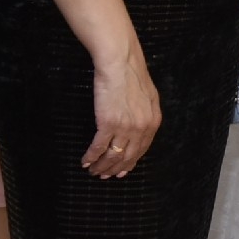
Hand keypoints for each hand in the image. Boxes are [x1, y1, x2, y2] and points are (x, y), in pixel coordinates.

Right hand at [84, 48, 161, 177]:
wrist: (120, 62)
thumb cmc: (131, 73)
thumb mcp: (148, 96)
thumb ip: (146, 114)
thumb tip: (140, 126)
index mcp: (152, 122)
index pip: (141, 150)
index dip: (130, 163)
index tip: (121, 171)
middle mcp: (141, 128)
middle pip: (127, 156)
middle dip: (115, 169)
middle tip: (105, 175)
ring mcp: (125, 127)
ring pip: (113, 155)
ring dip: (102, 166)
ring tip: (94, 171)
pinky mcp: (108, 123)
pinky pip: (99, 146)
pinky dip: (91, 156)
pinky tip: (86, 161)